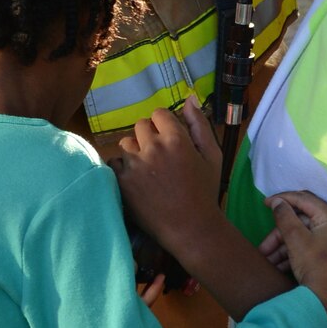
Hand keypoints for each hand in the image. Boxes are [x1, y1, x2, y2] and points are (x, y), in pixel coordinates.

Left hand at [114, 96, 222, 252]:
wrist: (190, 228)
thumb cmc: (205, 191)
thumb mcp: (212, 156)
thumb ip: (200, 125)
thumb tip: (189, 98)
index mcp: (176, 139)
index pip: (158, 114)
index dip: (163, 125)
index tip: (168, 140)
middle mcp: (153, 147)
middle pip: (140, 125)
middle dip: (148, 137)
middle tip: (158, 157)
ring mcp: (135, 165)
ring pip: (126, 144)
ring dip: (134, 152)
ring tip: (146, 170)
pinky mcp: (122, 182)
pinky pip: (114, 163)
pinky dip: (122, 169)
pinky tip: (135, 181)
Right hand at [260, 191, 326, 326]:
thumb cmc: (315, 265)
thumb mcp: (296, 239)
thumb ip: (284, 217)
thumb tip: (277, 202)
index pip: (303, 199)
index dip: (282, 199)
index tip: (264, 203)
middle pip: (298, 221)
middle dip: (278, 234)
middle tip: (263, 247)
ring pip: (298, 236)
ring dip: (280, 247)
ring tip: (266, 261)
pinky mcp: (325, 255)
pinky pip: (303, 248)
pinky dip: (289, 255)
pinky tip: (276, 267)